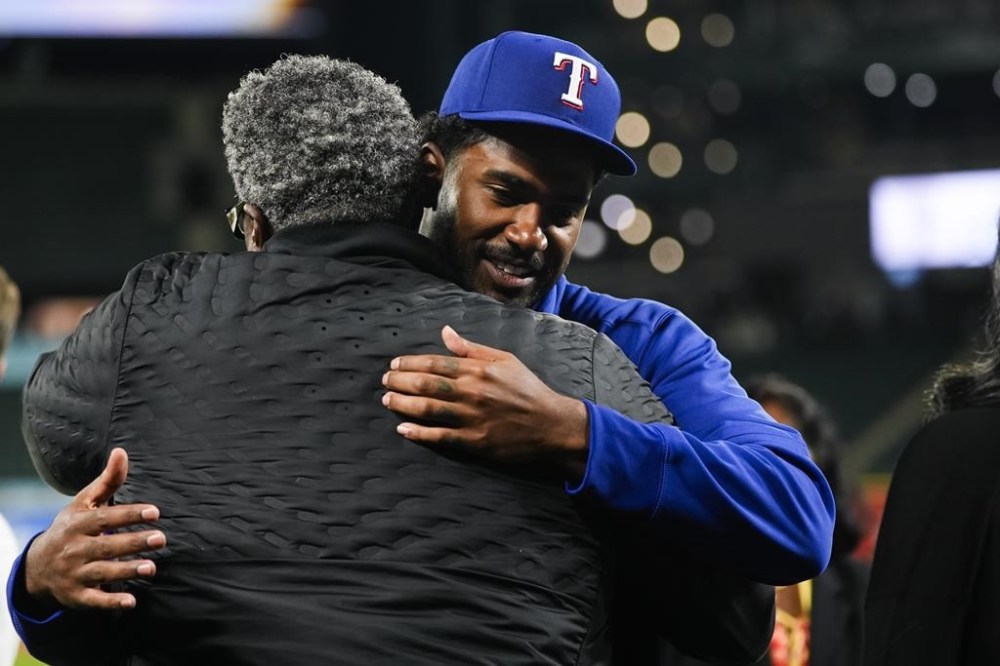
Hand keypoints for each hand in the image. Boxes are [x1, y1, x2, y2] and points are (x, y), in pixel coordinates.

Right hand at [24, 447, 165, 610]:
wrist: (37, 566)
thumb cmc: (71, 528)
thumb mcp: (84, 504)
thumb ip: (107, 481)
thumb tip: (121, 451)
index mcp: (77, 524)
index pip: (105, 518)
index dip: (129, 515)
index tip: (155, 512)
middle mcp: (74, 549)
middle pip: (106, 546)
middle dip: (134, 543)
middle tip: (161, 538)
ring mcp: (74, 574)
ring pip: (102, 573)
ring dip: (127, 571)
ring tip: (152, 568)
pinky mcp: (75, 596)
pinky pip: (94, 600)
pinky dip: (111, 603)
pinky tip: (132, 602)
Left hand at [381, 326, 588, 479]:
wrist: (551, 424)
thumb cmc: (528, 389)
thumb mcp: (504, 360)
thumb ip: (472, 348)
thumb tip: (446, 332)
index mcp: (478, 370)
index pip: (435, 363)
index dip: (410, 363)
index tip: (394, 364)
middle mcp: (472, 392)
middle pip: (426, 385)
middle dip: (400, 382)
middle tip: (385, 381)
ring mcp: (472, 418)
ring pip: (428, 409)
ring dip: (403, 404)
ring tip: (387, 400)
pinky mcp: (475, 441)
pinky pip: (441, 436)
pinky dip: (419, 433)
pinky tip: (403, 429)